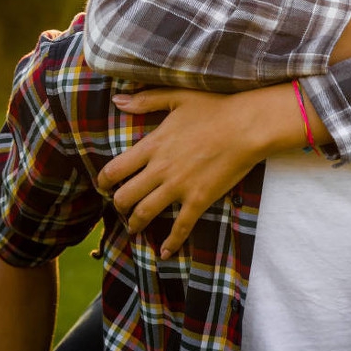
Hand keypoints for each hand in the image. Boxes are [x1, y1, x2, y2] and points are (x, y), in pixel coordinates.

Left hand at [98, 87, 278, 257]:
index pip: (115, 169)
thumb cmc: (214, 108)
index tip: (103, 185)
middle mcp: (161, 169)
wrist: (247, 126)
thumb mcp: (176, 97)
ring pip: (145, 213)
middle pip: (125, 196)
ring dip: (135, 224)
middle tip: (119, 207)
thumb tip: (117, 99)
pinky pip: (181, 227)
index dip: (104, 181)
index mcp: (153, 145)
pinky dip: (171, 243)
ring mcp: (179, 187)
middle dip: (117, 205)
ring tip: (133, 228)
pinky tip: (165, 252)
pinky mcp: (199, 200)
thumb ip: (145, 100)